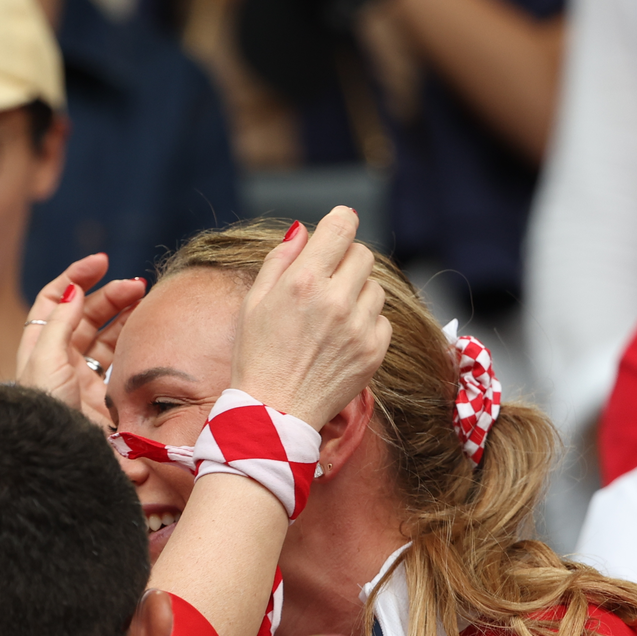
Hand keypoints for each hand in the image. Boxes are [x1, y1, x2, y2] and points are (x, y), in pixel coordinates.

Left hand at [16, 253, 145, 425]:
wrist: (56, 458)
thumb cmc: (44, 409)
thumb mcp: (47, 360)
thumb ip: (60, 322)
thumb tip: (73, 288)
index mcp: (40, 345)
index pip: (54, 300)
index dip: (76, 277)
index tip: (102, 263)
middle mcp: (60, 359)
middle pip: (85, 315)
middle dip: (110, 295)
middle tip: (138, 286)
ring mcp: (83, 379)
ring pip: (106, 336)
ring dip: (124, 316)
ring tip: (146, 300)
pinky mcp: (103, 399)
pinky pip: (119, 363)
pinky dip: (133, 345)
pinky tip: (146, 332)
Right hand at [233, 208, 390, 427]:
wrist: (273, 413)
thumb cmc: (257, 357)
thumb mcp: (254, 302)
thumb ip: (280, 259)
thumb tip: (303, 231)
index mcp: (304, 281)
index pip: (342, 226)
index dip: (340, 222)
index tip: (337, 228)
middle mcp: (336, 300)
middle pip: (362, 254)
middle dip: (345, 261)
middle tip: (326, 283)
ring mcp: (359, 327)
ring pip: (375, 286)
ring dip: (357, 293)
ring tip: (331, 318)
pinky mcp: (374, 351)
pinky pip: (382, 319)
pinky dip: (366, 324)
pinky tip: (340, 340)